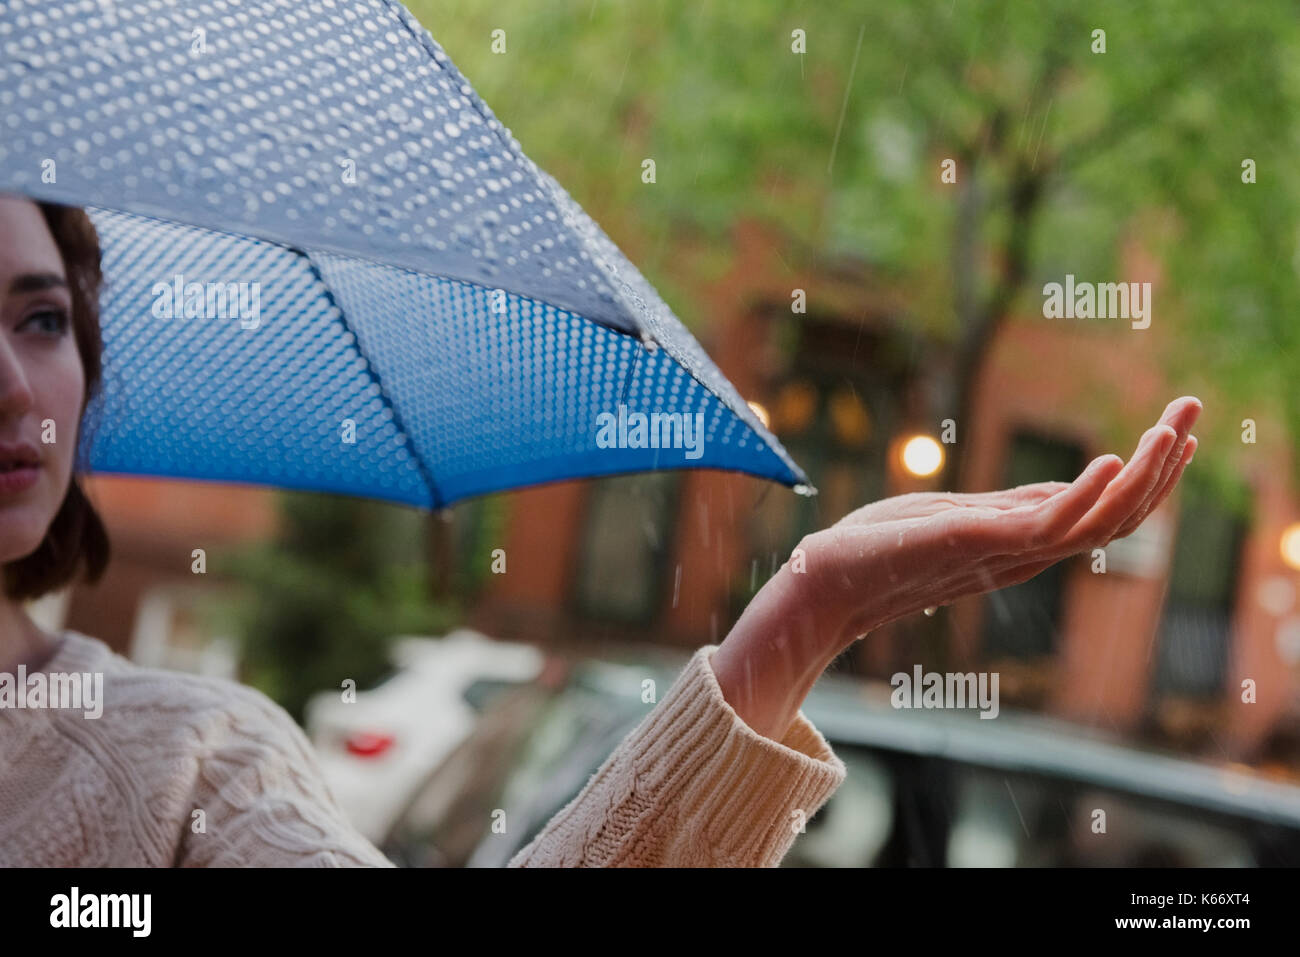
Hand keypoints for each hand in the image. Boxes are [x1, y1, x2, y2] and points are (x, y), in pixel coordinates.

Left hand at [710, 396, 1199, 741]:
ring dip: (1141, 476)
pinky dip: (1083, 495)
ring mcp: (1001, 551)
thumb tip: (1065, 489)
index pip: (1103, 514)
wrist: (821, 579)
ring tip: (1174, 429)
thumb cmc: (877, 547)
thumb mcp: (956, 514)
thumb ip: (1013, 508)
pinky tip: (1110, 460)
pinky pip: (1046, 526)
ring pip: (1097, 523)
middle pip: (1116, 518)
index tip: (1180, 433)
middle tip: (1194, 410)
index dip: (1147, 477)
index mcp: (1020, 544)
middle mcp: (1022, 553)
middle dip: (1161, 466)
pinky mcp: (973, 543)